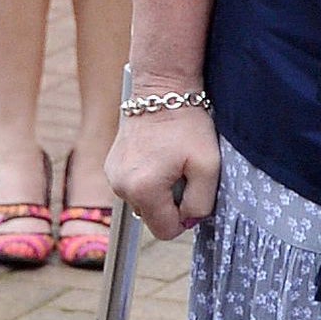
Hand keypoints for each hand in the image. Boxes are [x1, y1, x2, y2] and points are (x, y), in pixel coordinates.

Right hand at [106, 103, 218, 240]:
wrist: (162, 88)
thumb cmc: (187, 123)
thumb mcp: (209, 166)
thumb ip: (202, 204)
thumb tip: (189, 219)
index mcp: (142, 189)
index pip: (165, 231)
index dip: (184, 218)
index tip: (192, 191)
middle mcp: (120, 186)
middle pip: (153, 217)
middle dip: (171, 202)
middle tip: (182, 171)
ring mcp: (113, 174)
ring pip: (144, 202)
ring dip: (159, 190)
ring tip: (169, 161)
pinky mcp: (111, 165)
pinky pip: (135, 186)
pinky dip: (148, 178)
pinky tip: (158, 155)